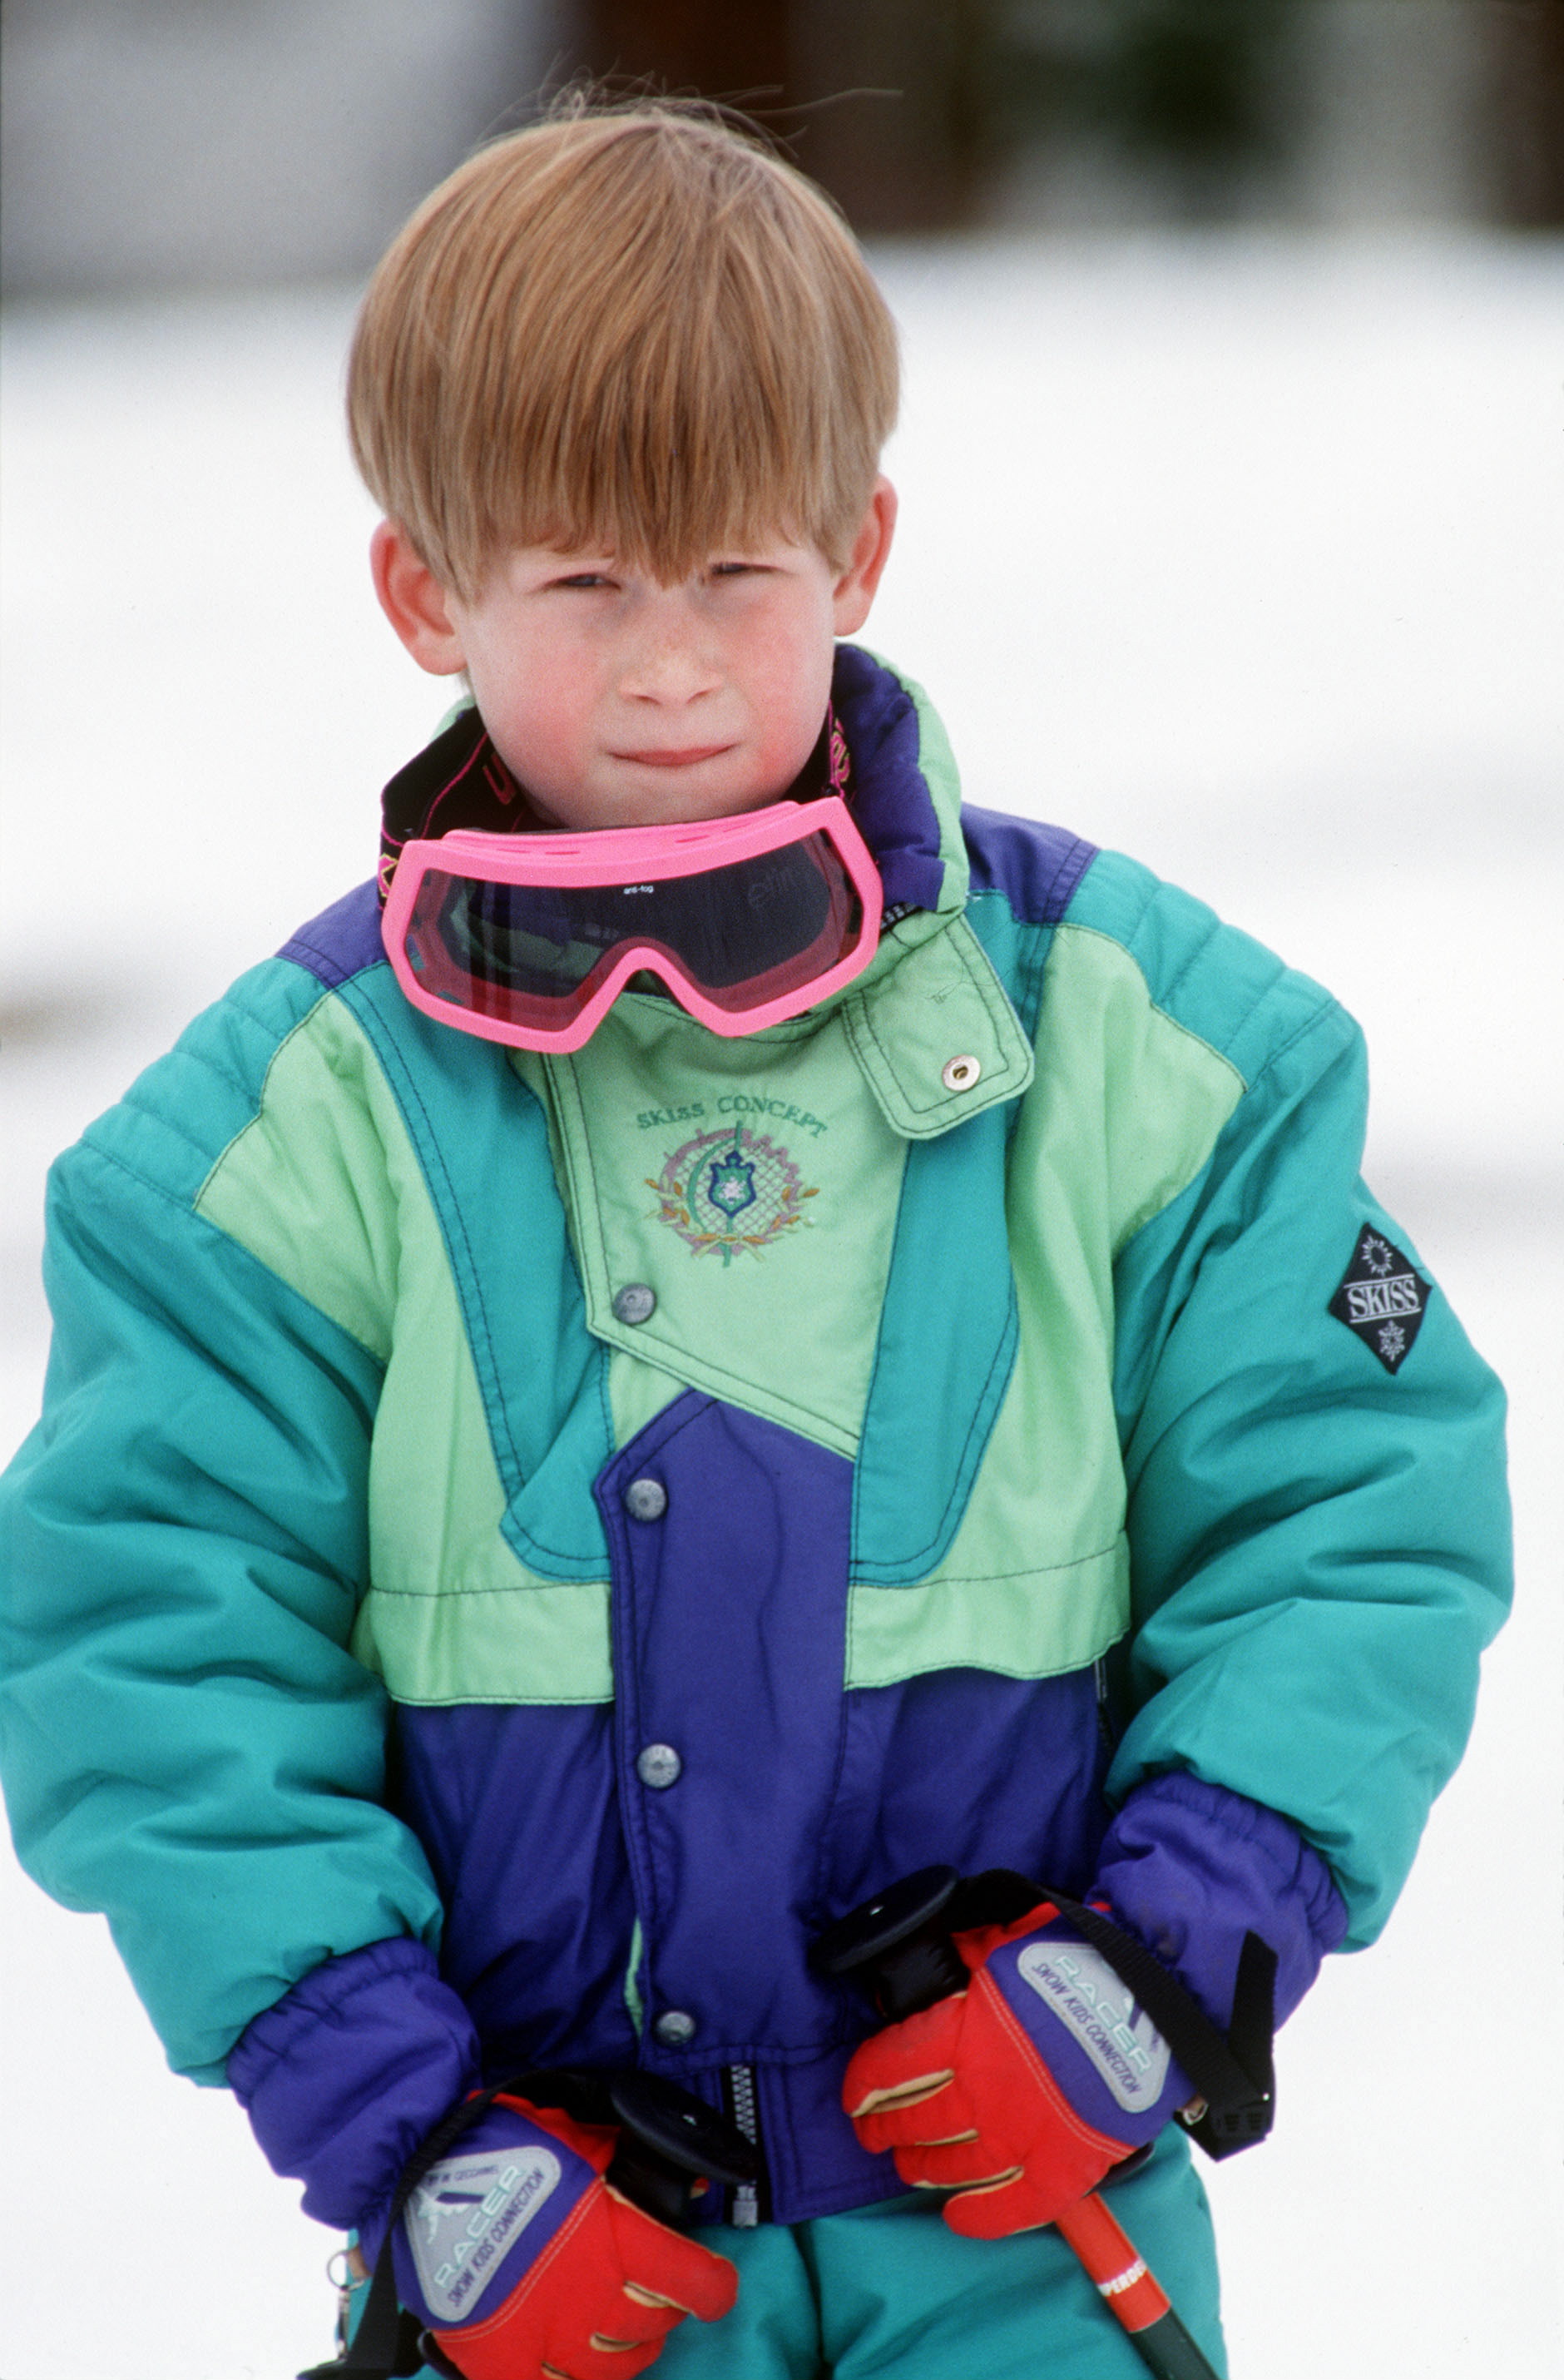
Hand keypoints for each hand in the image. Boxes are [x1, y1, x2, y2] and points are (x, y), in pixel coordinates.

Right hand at [390, 2093, 736, 2378]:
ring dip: (627, 2350)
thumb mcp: (584, 2137)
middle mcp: (590, 2297)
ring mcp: (546, 2338)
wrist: (423, 2179)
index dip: (713, 2286)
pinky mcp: (503, 2364)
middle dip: (662, 2311)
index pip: (693, 2281)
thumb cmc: (508, 2149)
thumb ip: (636, 2163)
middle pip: (653, 2327)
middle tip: (652, 2295)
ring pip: (614, 2368)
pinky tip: (571, 2361)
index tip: (714, 2285)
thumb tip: (694, 2182)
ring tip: (618, 2329)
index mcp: (616, 2237)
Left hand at [842, 1901, 1188, 2237]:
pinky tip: (956, 2216)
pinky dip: (979, 2217)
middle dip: (885, 2129)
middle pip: (913, 2122)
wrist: (1153, 2003)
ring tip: (911, 2165)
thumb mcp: (1005, 1939)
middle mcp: (980, 2093)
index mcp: (961, 2033)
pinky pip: (1010, 2207)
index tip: (857, 2094)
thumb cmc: (1077, 1961)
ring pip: (951, 2166)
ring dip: (922, 2168)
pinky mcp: (1062, 2169)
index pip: (889, 2068)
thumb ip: (959, 1955)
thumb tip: (922, 1966)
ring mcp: (1020, 2137)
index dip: (864, 2084)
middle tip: (874, 2133)